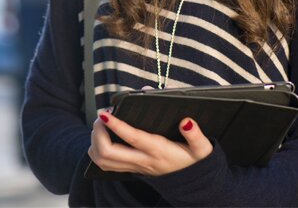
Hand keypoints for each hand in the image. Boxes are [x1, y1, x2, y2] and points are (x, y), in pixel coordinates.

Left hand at [88, 112, 212, 176]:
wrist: (193, 185)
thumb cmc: (195, 161)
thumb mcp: (201, 148)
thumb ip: (195, 134)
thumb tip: (187, 121)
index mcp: (158, 150)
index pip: (132, 137)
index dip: (116, 125)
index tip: (106, 113)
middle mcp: (142, 160)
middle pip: (108, 153)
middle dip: (98, 133)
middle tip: (102, 116)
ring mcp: (135, 166)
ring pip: (103, 161)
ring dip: (96, 142)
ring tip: (100, 125)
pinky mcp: (132, 169)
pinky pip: (107, 165)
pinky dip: (98, 151)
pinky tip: (102, 138)